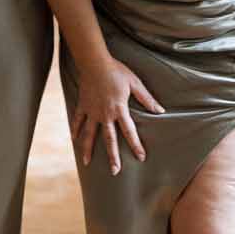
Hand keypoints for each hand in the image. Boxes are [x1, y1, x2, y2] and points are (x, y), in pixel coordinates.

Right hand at [70, 54, 163, 172]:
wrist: (94, 62)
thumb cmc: (116, 71)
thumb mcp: (135, 83)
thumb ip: (147, 99)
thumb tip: (160, 110)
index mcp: (119, 110)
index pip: (130, 132)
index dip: (136, 145)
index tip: (141, 158)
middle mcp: (105, 114)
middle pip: (109, 139)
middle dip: (112, 156)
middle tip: (114, 171)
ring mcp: (92, 111)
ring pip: (90, 134)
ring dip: (88, 149)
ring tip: (86, 163)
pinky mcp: (83, 105)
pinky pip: (78, 120)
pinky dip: (75, 130)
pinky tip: (74, 139)